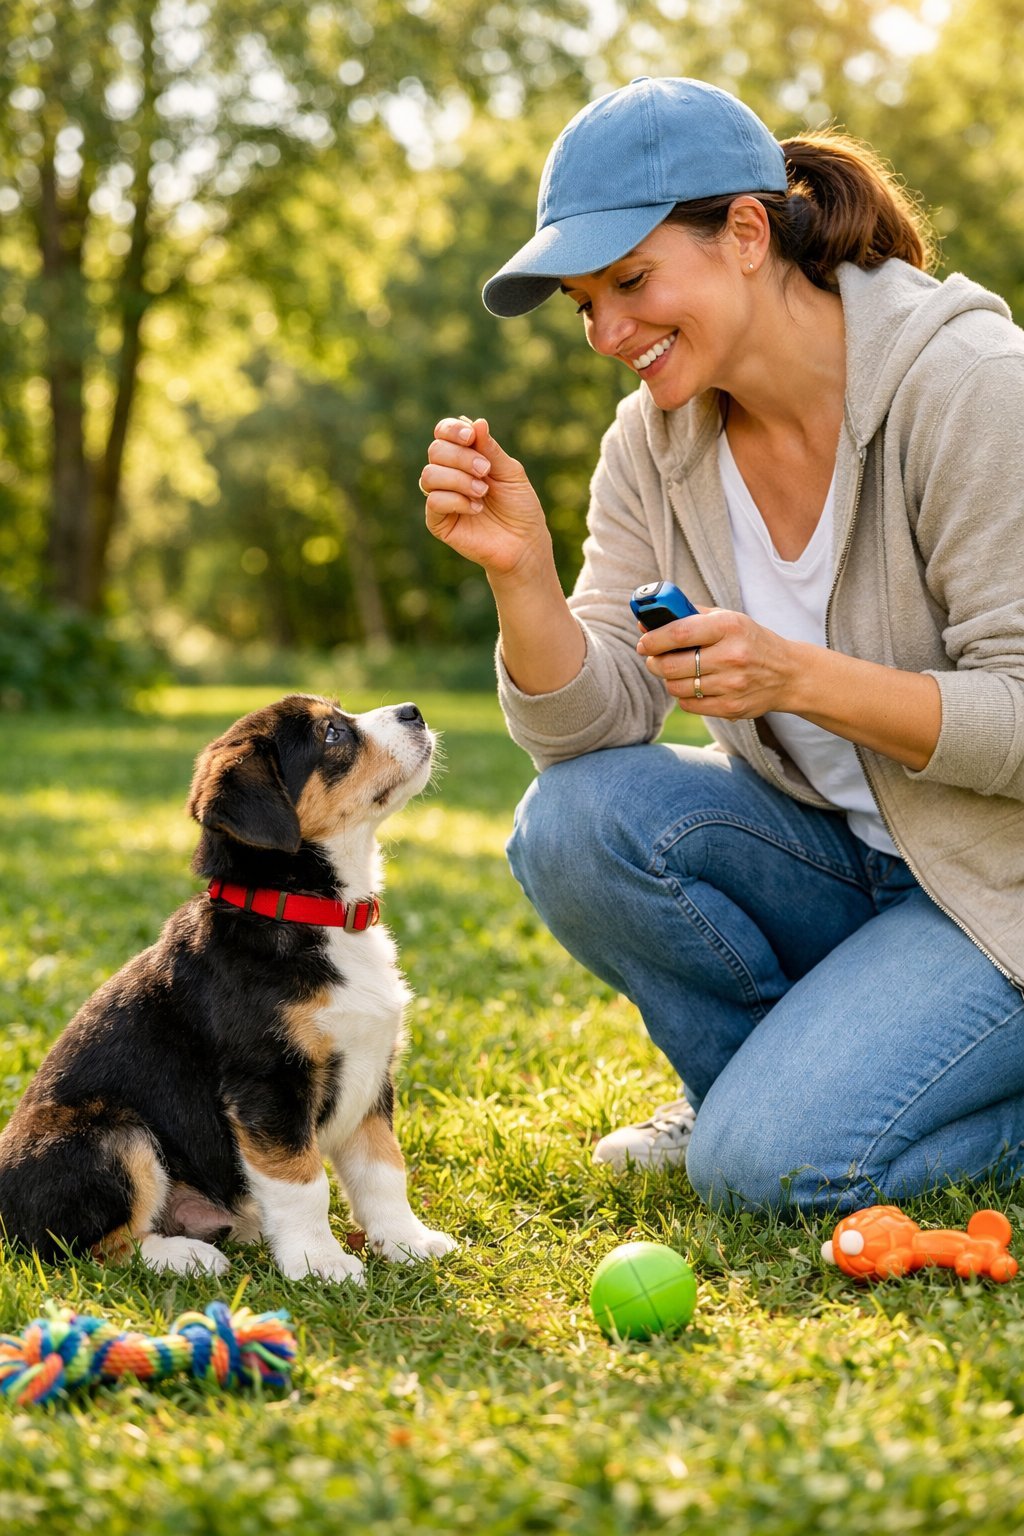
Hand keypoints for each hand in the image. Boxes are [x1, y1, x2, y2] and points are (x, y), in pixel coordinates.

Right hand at [420, 416, 550, 577]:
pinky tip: (476, 509)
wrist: (524, 544)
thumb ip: (491, 450)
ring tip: (483, 492)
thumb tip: (477, 422)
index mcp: (464, 458)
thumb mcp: (510, 473)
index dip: (451, 430)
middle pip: (435, 450)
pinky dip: (456, 500)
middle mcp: (449, 475)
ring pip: (429, 475)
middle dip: (461, 457)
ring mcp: (442, 498)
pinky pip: (433, 501)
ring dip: (459, 480)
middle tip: (486, 471)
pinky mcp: (438, 522)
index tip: (470, 436)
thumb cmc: (520, 507)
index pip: (443, 434)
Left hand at [638, 607, 798, 719]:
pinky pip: (689, 704)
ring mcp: (732, 685)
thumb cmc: (750, 641)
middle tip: (654, 659)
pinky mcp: (732, 708)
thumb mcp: (728, 619)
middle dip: (655, 662)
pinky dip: (684, 696)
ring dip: (669, 679)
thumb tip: (647, 624)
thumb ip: (689, 616)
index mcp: (729, 627)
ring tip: (677, 671)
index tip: (643, 642)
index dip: (653, 639)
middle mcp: (731, 656)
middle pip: (671, 665)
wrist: (788, 674)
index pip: (678, 633)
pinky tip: (694, 686)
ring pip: (677, 687)